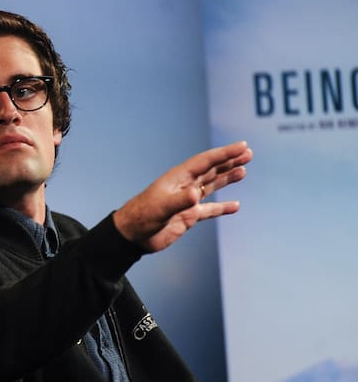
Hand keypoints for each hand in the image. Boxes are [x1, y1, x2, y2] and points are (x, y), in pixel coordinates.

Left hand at [113, 141, 252, 251]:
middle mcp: (184, 187)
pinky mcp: (188, 216)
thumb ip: (179, 201)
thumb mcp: (161, 208)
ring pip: (211, 186)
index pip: (205, 161)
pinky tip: (235, 206)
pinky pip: (209, 209)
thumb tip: (195, 194)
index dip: (224, 153)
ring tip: (243, 171)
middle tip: (248, 153)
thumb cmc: (142, 217)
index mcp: (178, 178)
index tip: (242, 146)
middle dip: (229, 161)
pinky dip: (222, 207)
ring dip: (227, 178)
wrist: (132, 235)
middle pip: (211, 170)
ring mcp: (186, 201)